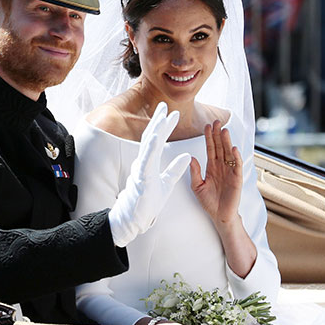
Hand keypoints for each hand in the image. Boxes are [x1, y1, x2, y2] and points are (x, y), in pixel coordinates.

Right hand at [108, 102, 190, 246]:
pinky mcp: (141, 178)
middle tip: (164, 105)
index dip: (164, 126)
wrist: (136, 218)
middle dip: (158, 121)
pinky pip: (146, 160)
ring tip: (162, 116)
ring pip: (148, 146)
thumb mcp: (167, 183)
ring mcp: (141, 169)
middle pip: (151, 137)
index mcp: (150, 163)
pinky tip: (155, 137)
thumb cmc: (148, 202)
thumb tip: (188, 156)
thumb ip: (175, 169)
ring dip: (155, 130)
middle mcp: (143, 162)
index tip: (172, 114)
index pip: (158, 141)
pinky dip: (151, 148)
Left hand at [190, 121, 242, 225]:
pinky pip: (237, 166)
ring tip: (224, 130)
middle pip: (220, 147)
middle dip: (218, 134)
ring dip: (227, 142)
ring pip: (228, 153)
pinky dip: (236, 157)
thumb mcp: (197, 186)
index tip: (206, 126)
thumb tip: (191, 157)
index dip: (209, 137)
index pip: (210, 148)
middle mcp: (221, 167)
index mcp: (211, 167)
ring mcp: (230, 171)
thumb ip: (194, 172)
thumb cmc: (209, 202)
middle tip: (216, 121)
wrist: (219, 216)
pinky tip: (233, 148)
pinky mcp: (237, 179)